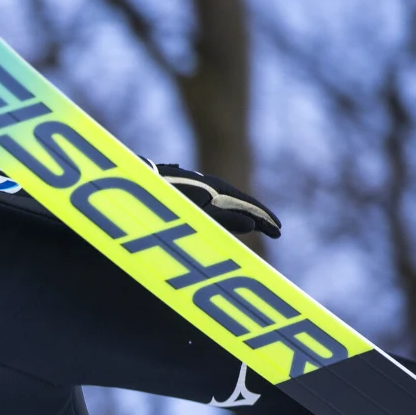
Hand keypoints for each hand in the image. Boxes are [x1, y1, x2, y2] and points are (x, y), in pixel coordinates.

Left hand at [156, 164, 281, 238]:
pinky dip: (226, 214)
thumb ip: (223, 220)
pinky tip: (225, 220)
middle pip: (241, 204)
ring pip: (227, 204)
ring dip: (243, 215)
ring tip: (257, 227)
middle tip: (276, 231)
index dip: (265, 219)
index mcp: (217, 189)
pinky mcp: (185, 193)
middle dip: (259, 218)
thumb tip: (252, 225)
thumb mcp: (197, 213)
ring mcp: (198, 188)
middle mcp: (210, 186)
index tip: (279, 231)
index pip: (249, 206)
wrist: (136, 183)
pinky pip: (214, 204)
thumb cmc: (166, 201)